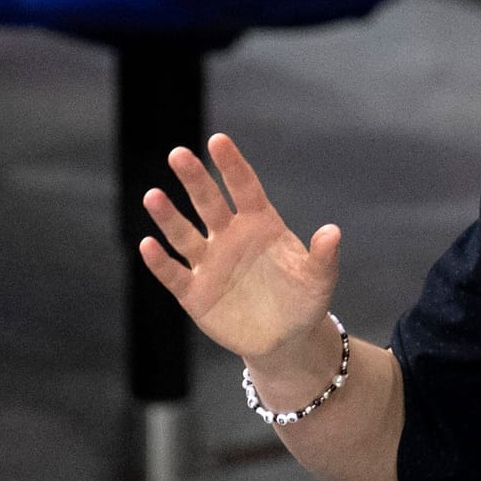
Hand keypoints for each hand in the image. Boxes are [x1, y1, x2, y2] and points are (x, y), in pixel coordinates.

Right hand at [139, 134, 340, 363]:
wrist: (285, 339)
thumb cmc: (304, 300)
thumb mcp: (319, 280)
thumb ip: (324, 256)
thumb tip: (333, 232)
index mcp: (259, 224)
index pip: (243, 187)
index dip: (231, 165)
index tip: (218, 141)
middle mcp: (229, 237)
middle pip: (208, 203)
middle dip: (194, 179)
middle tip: (179, 154)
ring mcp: (209, 263)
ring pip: (184, 235)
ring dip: (169, 217)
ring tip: (153, 196)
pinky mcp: (194, 293)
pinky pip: (174, 274)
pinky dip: (160, 262)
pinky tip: (148, 245)